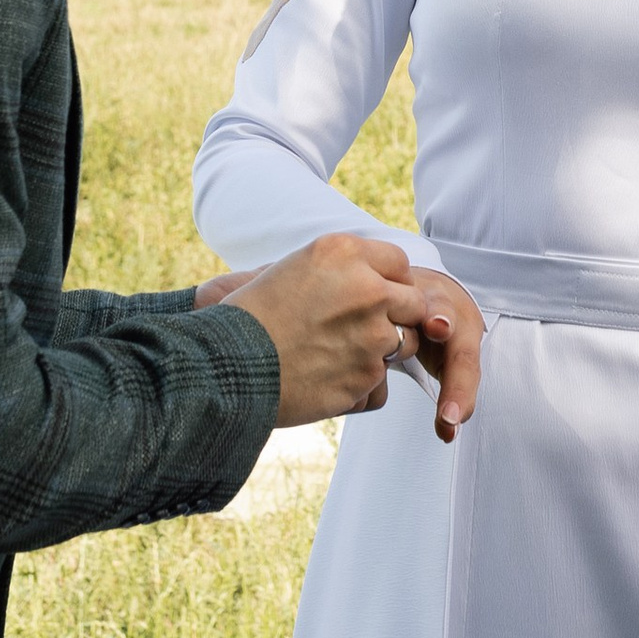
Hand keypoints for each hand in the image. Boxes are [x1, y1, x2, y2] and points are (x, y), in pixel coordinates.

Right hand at [220, 233, 475, 435]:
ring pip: (404, 344)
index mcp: (345, 253)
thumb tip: (385, 280)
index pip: (399, 262)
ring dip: (380, 353)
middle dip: (396, 317)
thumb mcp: (298, 268)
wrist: (225, 364)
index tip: (371, 298)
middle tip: (361, 331)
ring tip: (336, 355)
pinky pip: (381, 382)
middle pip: (413, 302)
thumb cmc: (254, 314)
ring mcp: (372, 335)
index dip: (389, 283)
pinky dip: (359, 385)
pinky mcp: (367, 376)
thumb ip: (345, 269)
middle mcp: (367, 289)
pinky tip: (324, 379)